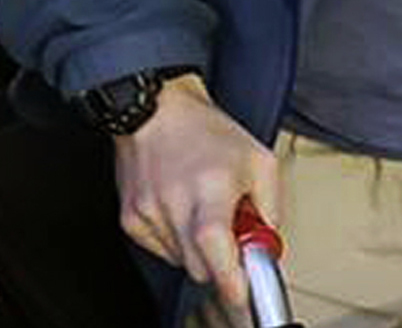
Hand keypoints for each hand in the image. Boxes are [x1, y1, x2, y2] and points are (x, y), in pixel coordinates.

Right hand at [113, 74, 278, 309]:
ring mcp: (148, 213)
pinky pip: (161, 250)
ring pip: (181, 262)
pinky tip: (179, 206)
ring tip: (201, 207)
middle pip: (200, 267)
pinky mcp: (130, 219)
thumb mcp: (260, 161)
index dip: (231, 280)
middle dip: (219, 259)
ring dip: (197, 247)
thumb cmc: (208, 131)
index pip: (216, 251)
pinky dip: (175, 238)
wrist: (157, 109)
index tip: (242, 292)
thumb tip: (267, 247)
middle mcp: (175, 203)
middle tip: (228, 229)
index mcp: (211, 188)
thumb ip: (270, 209)